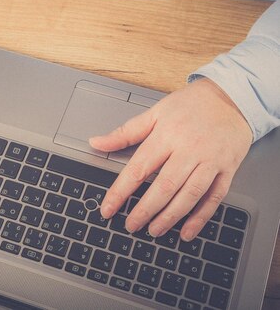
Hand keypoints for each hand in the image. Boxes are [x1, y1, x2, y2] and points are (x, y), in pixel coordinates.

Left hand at [90, 78, 251, 240]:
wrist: (231, 97)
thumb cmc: (190, 105)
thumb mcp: (154, 113)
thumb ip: (124, 133)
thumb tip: (96, 142)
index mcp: (166, 135)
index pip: (138, 169)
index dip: (120, 192)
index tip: (108, 209)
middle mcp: (188, 149)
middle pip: (164, 186)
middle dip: (145, 210)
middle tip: (131, 225)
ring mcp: (210, 161)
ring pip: (189, 195)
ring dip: (170, 217)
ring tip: (154, 230)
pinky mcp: (227, 169)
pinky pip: (214, 198)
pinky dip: (200, 217)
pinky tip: (187, 231)